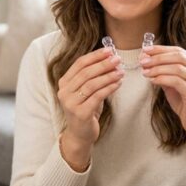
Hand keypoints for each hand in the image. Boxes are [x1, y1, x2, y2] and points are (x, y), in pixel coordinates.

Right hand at [56, 48, 123, 169]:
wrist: (80, 134)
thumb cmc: (85, 109)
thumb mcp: (85, 91)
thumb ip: (92, 76)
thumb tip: (109, 58)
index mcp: (64, 83)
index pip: (79, 64)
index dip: (95, 56)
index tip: (109, 50)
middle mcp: (64, 92)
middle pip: (86, 72)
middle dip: (103, 64)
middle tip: (117, 59)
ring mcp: (71, 103)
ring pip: (92, 84)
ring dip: (108, 76)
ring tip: (121, 71)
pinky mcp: (81, 113)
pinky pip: (98, 96)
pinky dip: (109, 88)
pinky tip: (118, 83)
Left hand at [139, 45, 185, 149]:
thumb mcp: (175, 84)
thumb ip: (165, 72)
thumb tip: (147, 61)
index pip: (178, 50)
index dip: (160, 49)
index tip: (145, 50)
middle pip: (178, 56)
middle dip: (157, 57)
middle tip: (142, 61)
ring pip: (177, 67)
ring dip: (157, 68)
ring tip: (145, 71)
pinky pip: (176, 81)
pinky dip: (161, 78)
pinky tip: (152, 80)